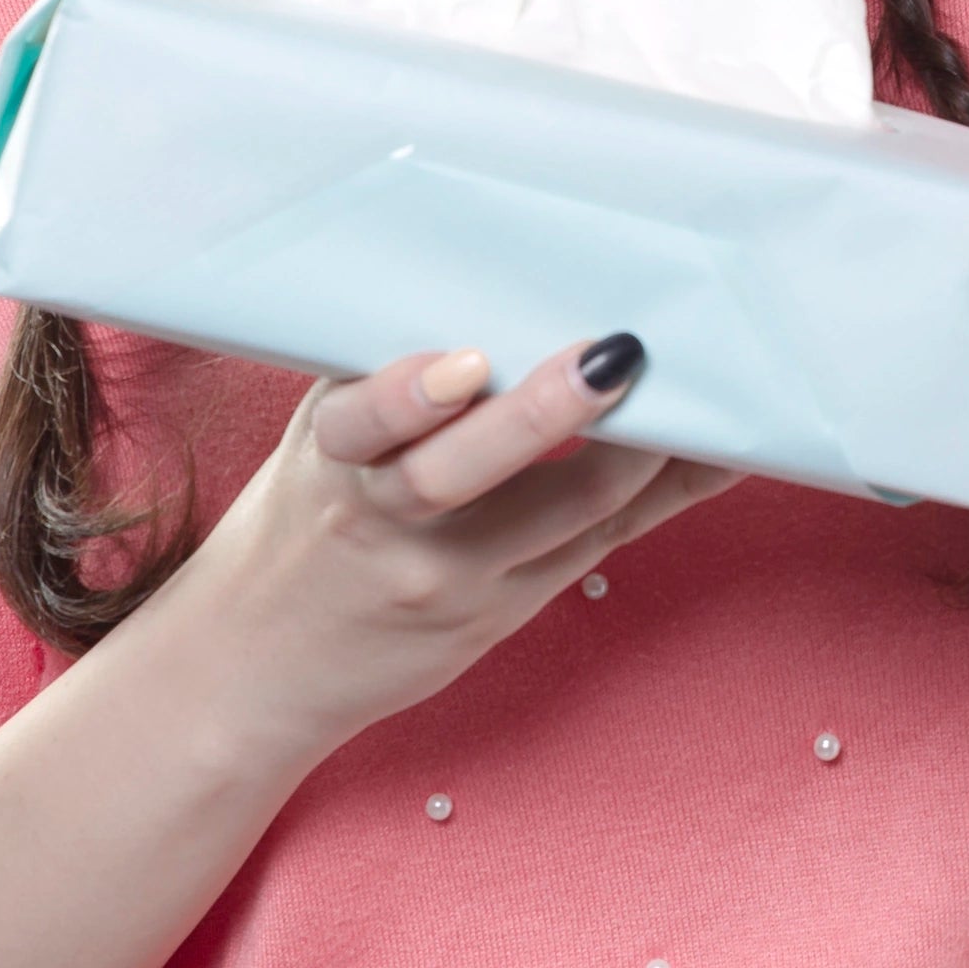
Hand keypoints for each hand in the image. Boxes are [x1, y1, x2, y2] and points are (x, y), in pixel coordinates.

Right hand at [151, 334, 743, 767]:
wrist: (256, 665)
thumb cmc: (304, 523)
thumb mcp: (321, 443)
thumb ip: (390, 382)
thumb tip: (506, 301)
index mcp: (332, 452)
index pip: (362, 419)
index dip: (411, 392)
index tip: (467, 360)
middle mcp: (383, 516)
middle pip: (458, 472)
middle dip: (540, 413)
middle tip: (612, 357)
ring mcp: (445, 576)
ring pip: (556, 515)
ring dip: (635, 454)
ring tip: (695, 399)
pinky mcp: (496, 615)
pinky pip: (593, 547)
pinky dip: (657, 495)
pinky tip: (712, 455)